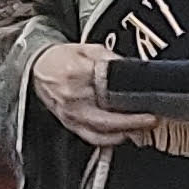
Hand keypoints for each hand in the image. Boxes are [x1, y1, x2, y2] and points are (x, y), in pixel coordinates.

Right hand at [32, 42, 155, 146]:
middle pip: (107, 117)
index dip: (129, 94)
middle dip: (132, 121)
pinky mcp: (69, 124)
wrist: (37, 68)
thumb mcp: (87, 49)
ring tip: (141, 128)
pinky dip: (109, 140)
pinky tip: (123, 135)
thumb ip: (110, 58)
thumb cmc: (60, 58)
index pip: (108, 87)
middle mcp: (73, 97)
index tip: (147, 97)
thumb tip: (133, 68)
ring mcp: (70, 114)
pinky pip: (92, 137)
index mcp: (77, 74)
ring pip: (101, 131)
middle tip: (151, 118)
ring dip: (124, 132)